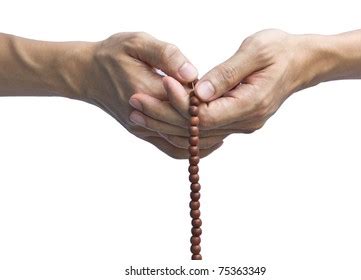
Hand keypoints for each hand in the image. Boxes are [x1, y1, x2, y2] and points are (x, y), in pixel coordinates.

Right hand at [73, 32, 221, 157]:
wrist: (88, 74)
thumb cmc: (114, 54)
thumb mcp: (138, 43)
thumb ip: (167, 56)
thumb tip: (192, 74)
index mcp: (148, 91)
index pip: (185, 104)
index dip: (208, 103)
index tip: (229, 96)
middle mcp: (146, 116)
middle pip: (186, 128)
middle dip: (213, 124)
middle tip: (237, 118)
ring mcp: (143, 129)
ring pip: (180, 143)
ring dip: (205, 140)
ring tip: (228, 129)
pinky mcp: (143, 133)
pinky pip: (170, 149)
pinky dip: (190, 149)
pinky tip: (206, 141)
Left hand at [130, 29, 316, 140]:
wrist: (301, 62)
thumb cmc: (280, 51)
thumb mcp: (255, 52)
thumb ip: (226, 74)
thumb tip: (197, 92)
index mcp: (250, 105)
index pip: (206, 115)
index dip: (180, 103)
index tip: (160, 82)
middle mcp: (244, 122)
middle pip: (197, 130)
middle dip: (163, 116)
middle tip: (135, 102)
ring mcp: (240, 124)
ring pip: (198, 134)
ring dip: (167, 123)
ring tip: (139, 111)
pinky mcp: (235, 120)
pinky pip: (204, 130)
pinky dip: (182, 125)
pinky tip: (161, 117)